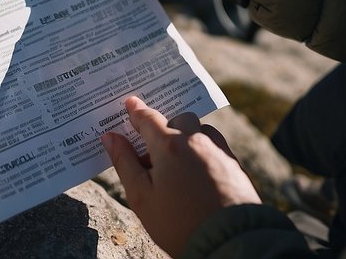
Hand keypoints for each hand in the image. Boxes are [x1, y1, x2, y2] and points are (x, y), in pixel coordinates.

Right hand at [102, 96, 260, 256]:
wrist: (230, 242)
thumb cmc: (179, 222)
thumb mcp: (141, 196)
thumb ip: (124, 162)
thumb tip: (110, 137)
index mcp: (169, 145)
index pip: (148, 119)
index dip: (136, 111)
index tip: (130, 103)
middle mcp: (196, 140)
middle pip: (178, 119)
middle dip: (165, 127)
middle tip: (154, 152)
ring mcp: (219, 151)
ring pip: (200, 131)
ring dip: (187, 137)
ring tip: (178, 166)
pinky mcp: (235, 165)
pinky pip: (216, 146)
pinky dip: (204, 151)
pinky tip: (198, 174)